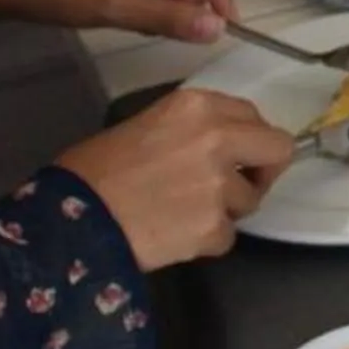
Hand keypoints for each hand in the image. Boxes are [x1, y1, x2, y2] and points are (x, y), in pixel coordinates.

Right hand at [56, 89, 293, 269]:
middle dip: (264, 170)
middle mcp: (218, 138)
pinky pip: (226, 237)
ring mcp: (219, 185)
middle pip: (278, 149)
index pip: (252, 115)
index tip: (237, 154)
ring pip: (249, 200)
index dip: (247, 139)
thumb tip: (223, 146)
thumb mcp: (144, 125)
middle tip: (240, 185)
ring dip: (224, 211)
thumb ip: (192, 129)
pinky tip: (173, 236)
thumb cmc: (94, 171)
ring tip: (181, 214)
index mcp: (197, 106)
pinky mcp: (213, 226)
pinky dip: (206, 241)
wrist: (70, 221)